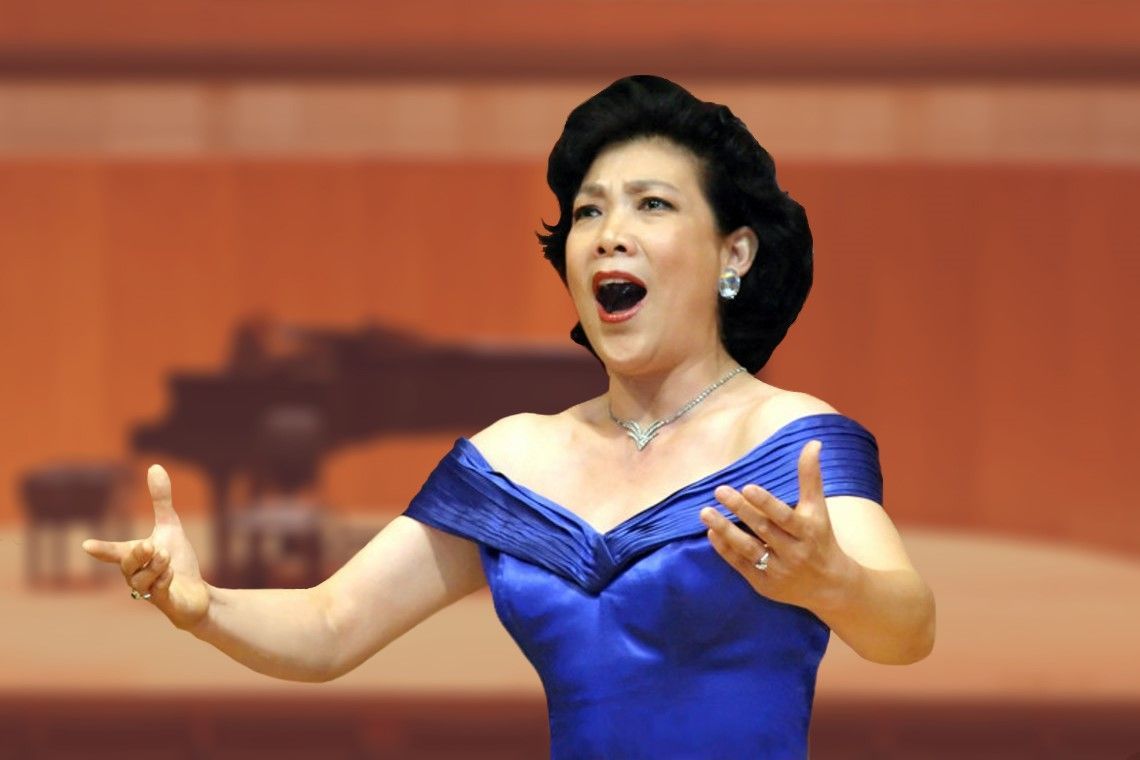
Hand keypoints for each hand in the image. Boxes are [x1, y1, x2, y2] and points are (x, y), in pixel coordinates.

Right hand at [82, 465, 209, 630]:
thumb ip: (160, 500)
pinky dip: (165, 580)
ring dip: (157, 566)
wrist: (195, 593)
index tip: (86, 545)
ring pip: (143, 580)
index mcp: (134, 557)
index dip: (101, 549)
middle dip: (138, 555)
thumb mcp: (170, 526)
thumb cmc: (176, 561)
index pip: (113, 552)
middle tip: (151, 545)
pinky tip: (172, 574)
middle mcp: (136, 576)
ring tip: (167, 557)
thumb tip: (155, 466)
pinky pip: (159, 592)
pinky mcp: (164, 603)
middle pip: (128, 566)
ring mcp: (148, 591)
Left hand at [699, 440, 855, 609]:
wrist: (830, 586)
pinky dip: (725, 549)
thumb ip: (811, 477)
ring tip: (705, 512)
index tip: (747, 487)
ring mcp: (778, 570)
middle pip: (762, 530)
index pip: (784, 516)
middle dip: (739, 510)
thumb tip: (813, 443)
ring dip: (725, 530)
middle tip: (719, 491)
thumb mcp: (818, 508)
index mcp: (807, 531)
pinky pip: (740, 565)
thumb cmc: (820, 538)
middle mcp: (793, 552)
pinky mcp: (764, 584)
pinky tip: (711, 532)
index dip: (766, 503)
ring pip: (748, 549)